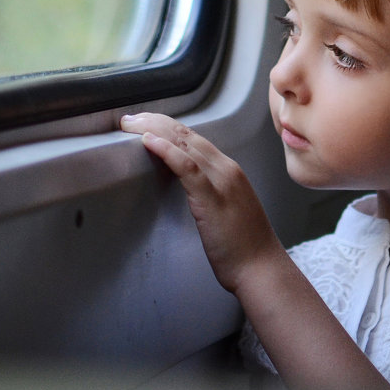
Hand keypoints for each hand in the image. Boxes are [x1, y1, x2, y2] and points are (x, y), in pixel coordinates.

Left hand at [120, 113, 285, 292]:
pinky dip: (166, 150)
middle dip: (154, 121)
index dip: (166, 126)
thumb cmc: (243, 249)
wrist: (261, 270)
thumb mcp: (226, 211)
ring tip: (130, 125)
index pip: (193, 138)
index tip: (143, 123)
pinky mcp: (212, 198)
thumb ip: (209, 195)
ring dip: (153, 130)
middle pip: (186, 134)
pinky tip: (148, 141)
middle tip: (128, 119)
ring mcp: (221, 182)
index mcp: (229, 171)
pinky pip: (187, 167)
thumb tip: (188, 191)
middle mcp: (227, 170)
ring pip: (184, 144)